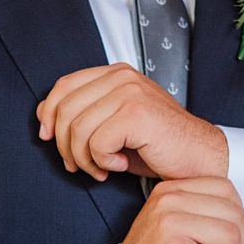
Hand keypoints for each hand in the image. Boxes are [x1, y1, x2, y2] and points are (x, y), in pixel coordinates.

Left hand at [37, 63, 227, 181]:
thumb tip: (44, 118)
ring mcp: (130, 92)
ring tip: (103, 169)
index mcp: (115, 74)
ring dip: (85, 159)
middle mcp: (122, 77)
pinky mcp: (136, 113)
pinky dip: (103, 162)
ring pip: (78, 129)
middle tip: (82, 166)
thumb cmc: (158, 146)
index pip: (64, 87)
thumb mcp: (113, 126)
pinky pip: (97, 143)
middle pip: (66, 110)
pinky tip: (120, 165)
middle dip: (65, 146)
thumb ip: (83, 115)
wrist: (199, 158)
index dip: (49, 115)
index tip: (48, 138)